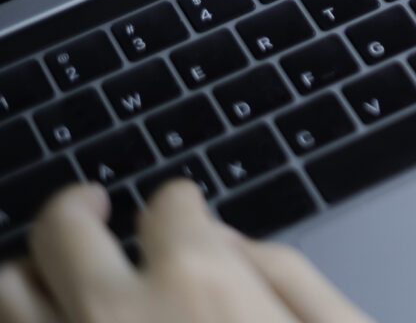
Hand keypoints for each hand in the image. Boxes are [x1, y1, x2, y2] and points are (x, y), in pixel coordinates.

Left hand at [0, 183, 371, 322]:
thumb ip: (288, 273)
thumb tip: (234, 243)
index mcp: (200, 282)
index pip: (169, 203)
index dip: (181, 203)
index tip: (182, 212)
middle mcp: (119, 315)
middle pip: (61, 229)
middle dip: (76, 206)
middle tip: (89, 205)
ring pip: (9, 290)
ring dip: (29, 267)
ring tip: (50, 264)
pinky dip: (25, 317)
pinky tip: (49, 313)